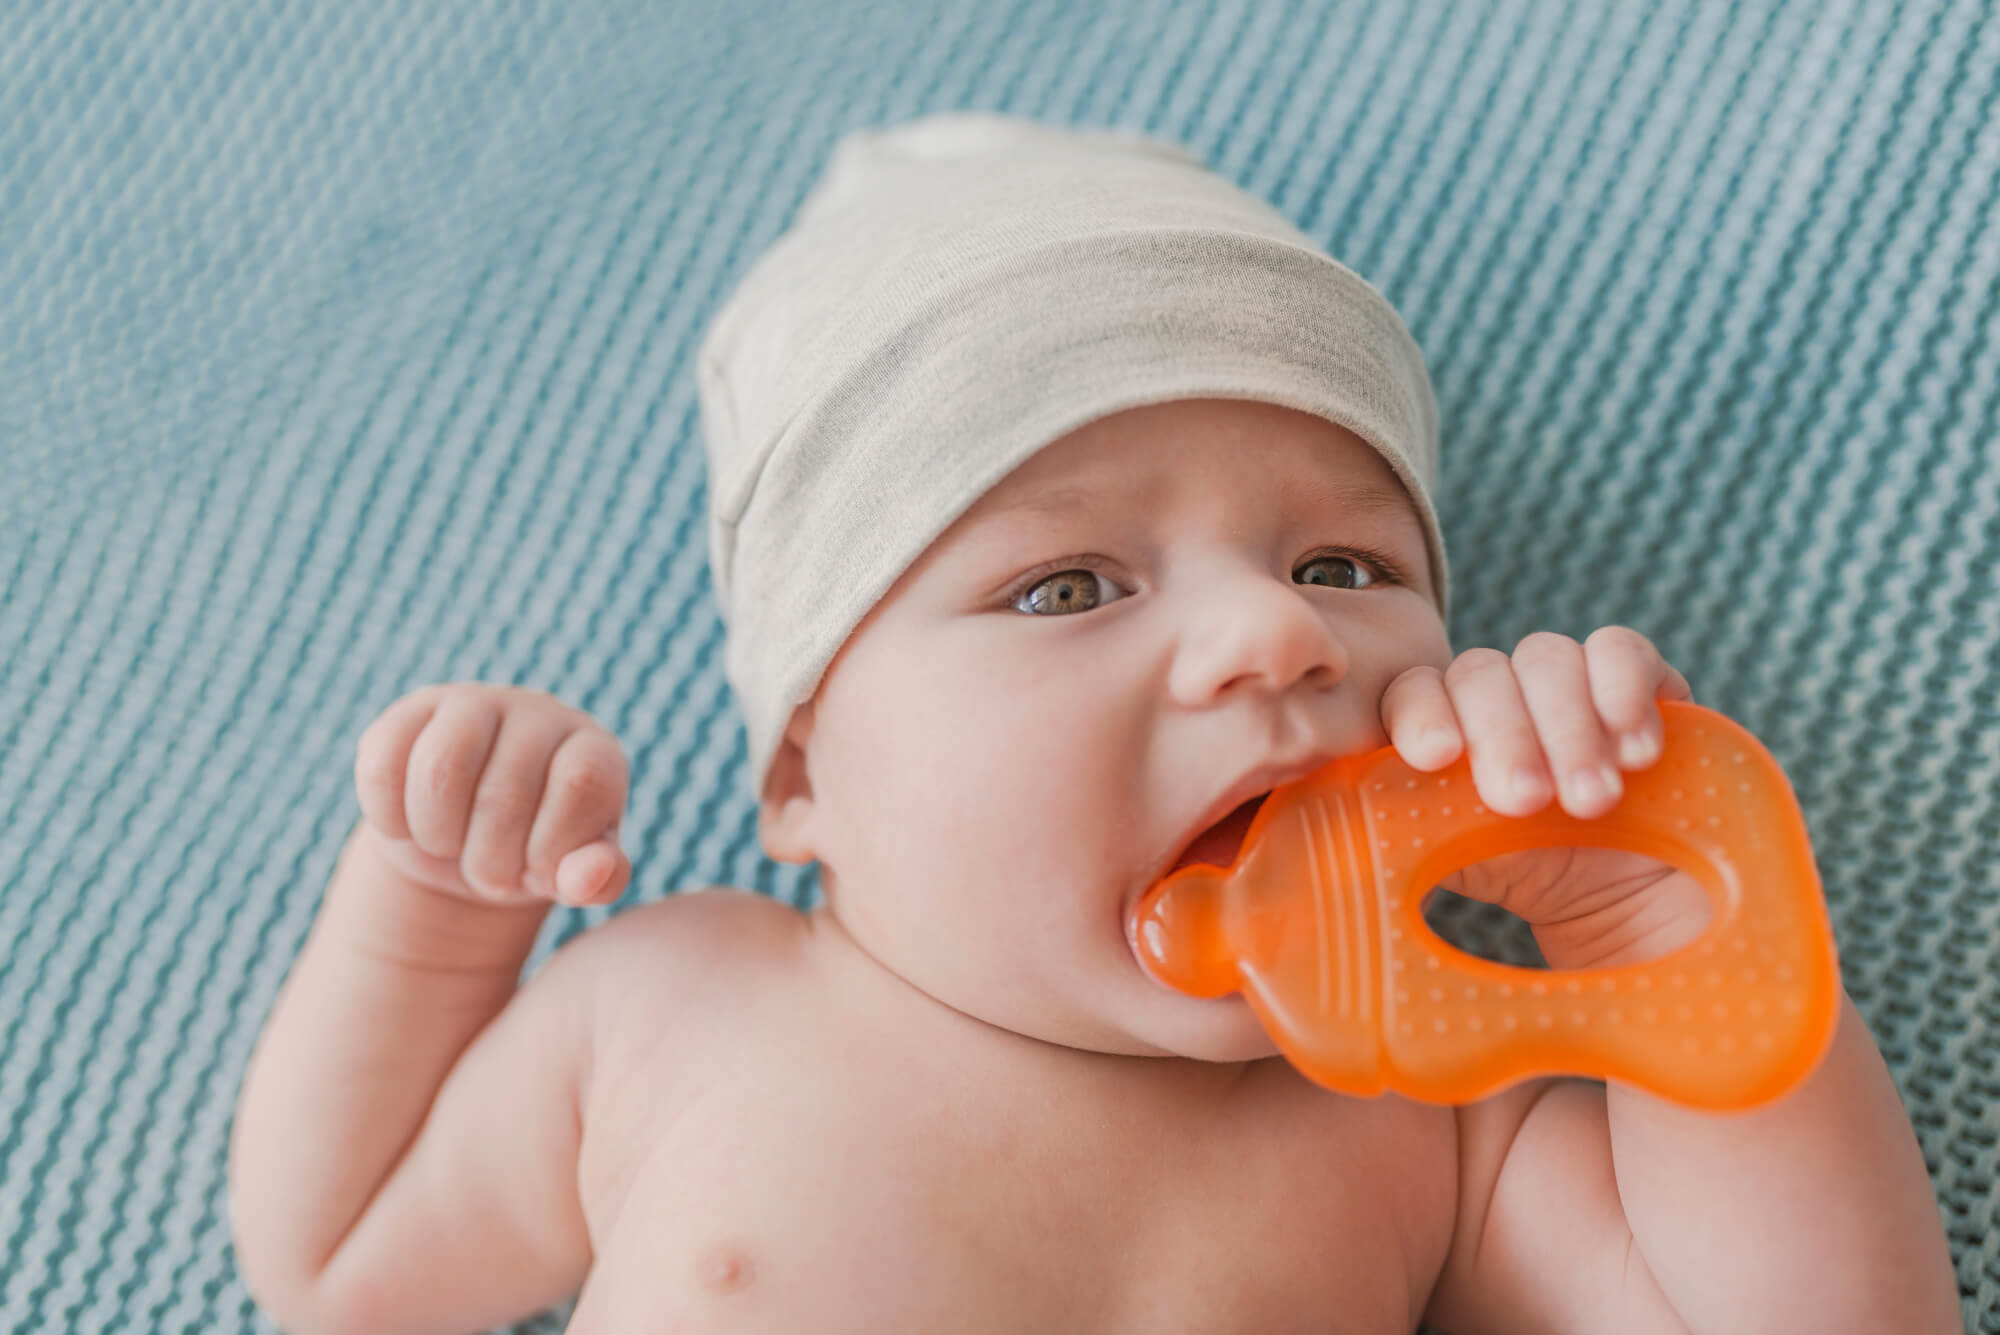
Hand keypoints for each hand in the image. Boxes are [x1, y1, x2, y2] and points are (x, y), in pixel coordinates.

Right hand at [353, 682, 631, 909]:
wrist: (464, 843)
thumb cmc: (532, 857)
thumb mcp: (571, 875)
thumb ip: (598, 880)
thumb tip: (593, 876)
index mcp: (591, 748)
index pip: (581, 785)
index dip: (552, 847)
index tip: (540, 873)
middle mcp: (538, 712)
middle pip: (504, 792)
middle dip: (490, 861)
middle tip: (491, 874)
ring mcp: (472, 703)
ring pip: (440, 770)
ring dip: (439, 837)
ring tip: (451, 848)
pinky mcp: (410, 713)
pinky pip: (383, 767)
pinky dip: (392, 819)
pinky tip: (409, 827)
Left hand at [1379, 627, 1711, 969]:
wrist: (1626, 905)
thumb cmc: (1524, 883)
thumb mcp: (1450, 870)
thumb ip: (1389, 852)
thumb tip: (1319, 879)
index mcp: (1440, 730)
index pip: (1411, 693)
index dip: (1419, 714)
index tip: (1435, 757)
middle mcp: (1497, 697)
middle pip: (1478, 674)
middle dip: (1501, 735)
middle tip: (1524, 802)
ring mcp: (1567, 683)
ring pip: (1546, 659)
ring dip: (1566, 729)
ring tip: (1591, 802)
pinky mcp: (1640, 681)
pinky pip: (1622, 650)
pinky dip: (1624, 690)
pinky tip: (1637, 753)